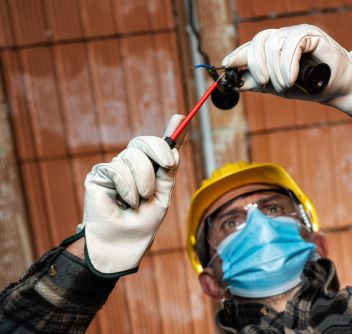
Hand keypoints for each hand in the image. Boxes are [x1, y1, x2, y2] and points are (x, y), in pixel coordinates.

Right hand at [62, 114, 184, 277]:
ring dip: (143, 181)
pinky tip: (123, 202)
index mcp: (150, 171)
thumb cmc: (143, 224)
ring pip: (133, 156)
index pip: (160, 147)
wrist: (124, 244)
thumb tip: (175, 148)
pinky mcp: (99, 176)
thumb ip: (168, 172)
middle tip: (167, 164)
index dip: (171, 131)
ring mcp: (115, 169)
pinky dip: (126, 187)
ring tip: (138, 201)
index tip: (181, 117)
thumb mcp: (163, 196)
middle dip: (159, 149)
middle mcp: (132, 166)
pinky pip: (116, 168)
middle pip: (144, 142)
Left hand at [222, 24, 351, 118]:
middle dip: (257, 65)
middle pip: (260, 41)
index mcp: (277, 47)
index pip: (253, 45)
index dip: (239, 54)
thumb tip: (235, 82)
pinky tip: (292, 79)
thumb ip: (259, 83)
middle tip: (264, 83)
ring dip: (276, 71)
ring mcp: (299, 34)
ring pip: (274, 43)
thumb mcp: (279, 87)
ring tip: (285, 86)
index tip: (226, 64)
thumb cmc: (311, 87)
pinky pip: (292, 45)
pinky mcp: (312, 35)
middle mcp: (286, 37)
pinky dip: (288, 65)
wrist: (338, 90)